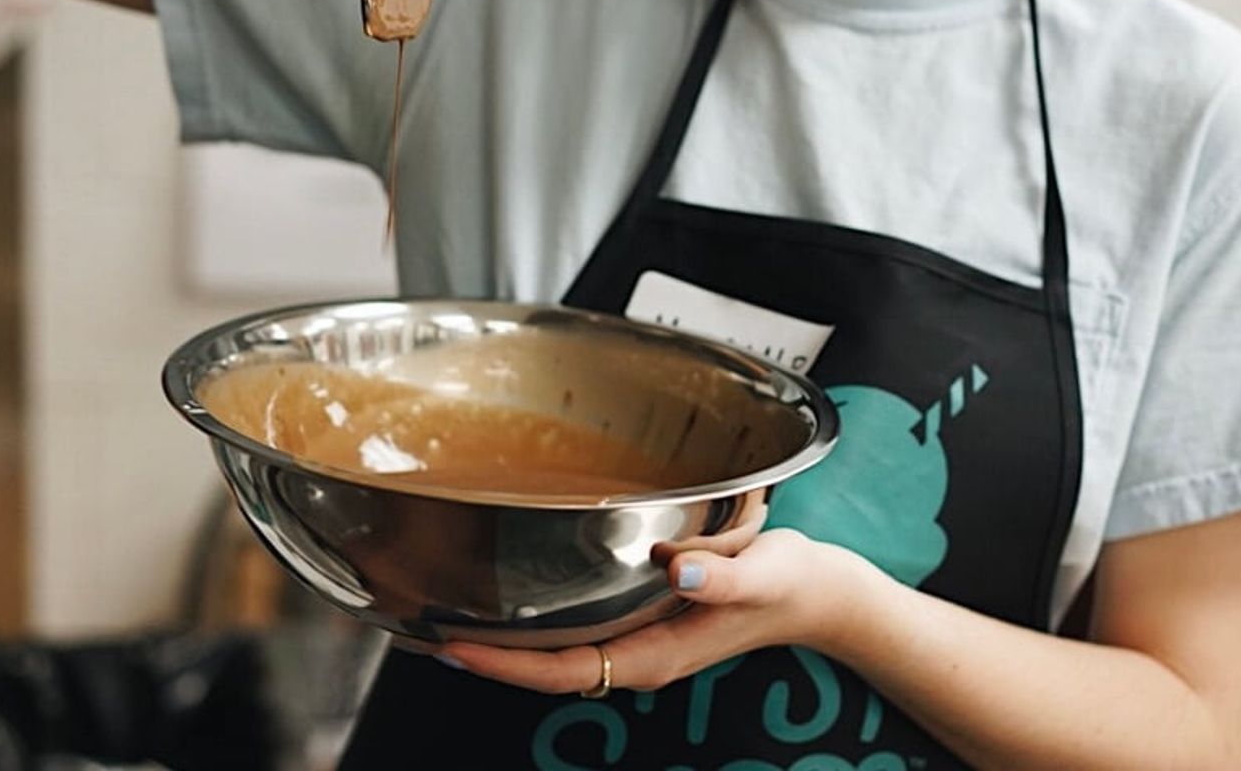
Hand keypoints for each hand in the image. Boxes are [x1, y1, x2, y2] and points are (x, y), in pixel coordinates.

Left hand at [440, 518, 851, 695]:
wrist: (818, 592)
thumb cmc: (790, 583)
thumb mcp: (762, 574)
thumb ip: (724, 577)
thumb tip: (678, 571)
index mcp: (653, 654)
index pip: (562, 670)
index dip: (504, 663)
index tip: (452, 646)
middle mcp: (637, 653)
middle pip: (545, 668)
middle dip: (487, 654)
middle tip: (422, 625)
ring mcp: (638, 638)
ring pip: (556, 650)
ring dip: (506, 637)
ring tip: (449, 610)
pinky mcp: (644, 616)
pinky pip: (578, 627)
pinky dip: (538, 617)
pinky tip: (515, 590)